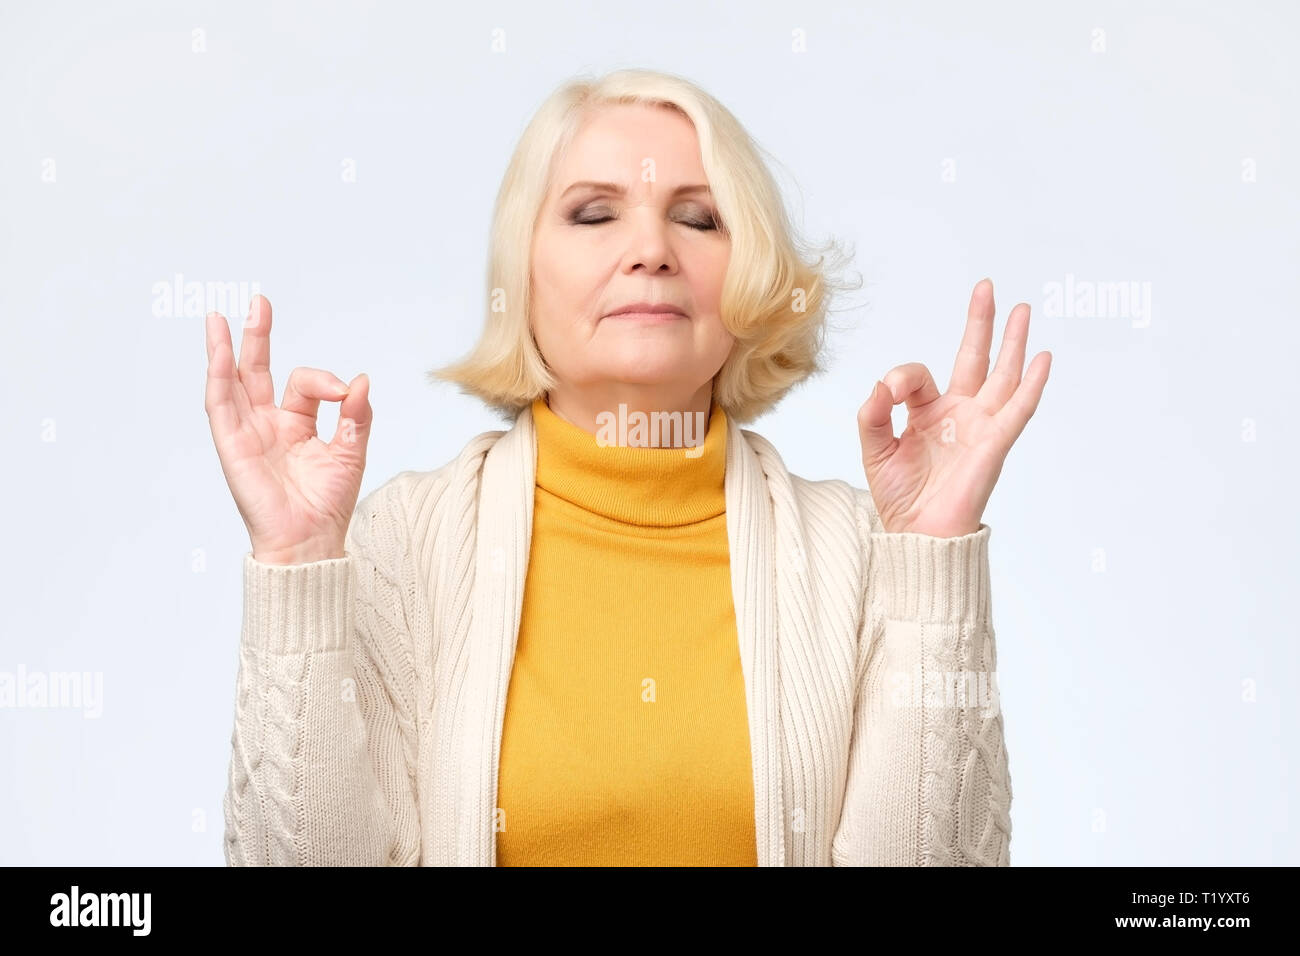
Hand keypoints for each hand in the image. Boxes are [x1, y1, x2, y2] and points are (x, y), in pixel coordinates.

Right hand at [204, 295, 372, 563]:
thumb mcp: (351, 452)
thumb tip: (361, 380)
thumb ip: (356, 416)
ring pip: (230, 383)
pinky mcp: (232, 446)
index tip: (344, 391)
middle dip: (256, 337)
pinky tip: (218, 352)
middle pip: (255, 372)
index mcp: (296, 425)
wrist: (310, 540)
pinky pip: (220, 407)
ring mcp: (247, 434)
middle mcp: (267, 425)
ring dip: (225, 350)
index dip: (324, 380)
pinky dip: (218, 378)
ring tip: (220, 317)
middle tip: (259, 302)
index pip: (304, 385)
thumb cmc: (328, 503)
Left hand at [856, 278, 1050, 536]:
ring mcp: (979, 425)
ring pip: (1001, 375)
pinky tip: (1043, 357)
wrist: (918, 533)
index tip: (888, 392)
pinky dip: (1032, 383)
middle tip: (986, 286)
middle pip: (973, 358)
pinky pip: (1018, 408)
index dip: (901, 377)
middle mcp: (957, 413)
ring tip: (1022, 310)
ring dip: (1012, 342)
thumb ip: (872, 414)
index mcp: (927, 413)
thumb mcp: (874, 449)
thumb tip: (880, 384)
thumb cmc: (899, 495)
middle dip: (980, 322)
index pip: (917, 375)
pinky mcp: (994, 442)